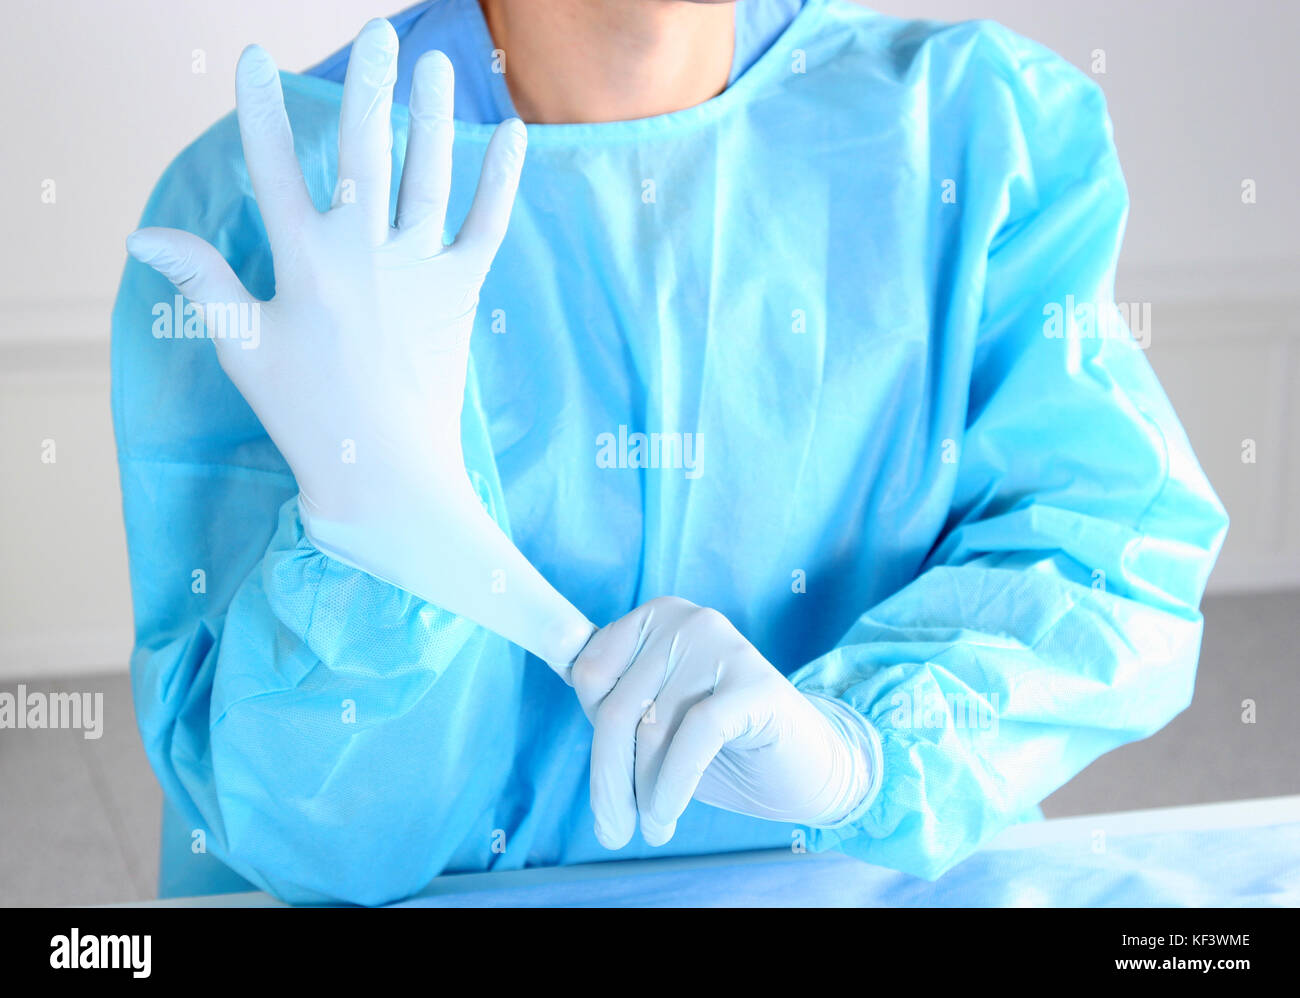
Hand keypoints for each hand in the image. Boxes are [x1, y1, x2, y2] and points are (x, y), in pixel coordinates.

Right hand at [126, 20, 592, 668]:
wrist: (387, 474)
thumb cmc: (307, 415)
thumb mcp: (243, 347)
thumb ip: (203, 282)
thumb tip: (144, 236)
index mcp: (304, 260)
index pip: (272, 165)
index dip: (260, 108)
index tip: (254, 56)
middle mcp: (364, 250)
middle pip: (365, 147)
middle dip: (369, 83)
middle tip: (378, 34)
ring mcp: (420, 267)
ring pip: (429, 170)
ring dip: (434, 112)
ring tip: (438, 62)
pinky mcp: (462, 289)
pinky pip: (488, 220)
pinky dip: (503, 177)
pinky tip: (514, 131)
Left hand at [571, 597, 876, 847]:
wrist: (805, 764)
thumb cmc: (718, 743)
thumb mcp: (653, 713)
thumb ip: (608, 687)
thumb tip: (548, 647)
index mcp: (653, 617)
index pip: (589, 674)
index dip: (597, 734)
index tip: (611, 780)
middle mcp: (685, 619)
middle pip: (617, 707)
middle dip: (610, 778)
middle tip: (613, 831)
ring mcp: (722, 645)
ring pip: (651, 728)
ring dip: (645, 791)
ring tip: (654, 825)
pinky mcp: (755, 681)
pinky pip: (692, 737)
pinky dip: (673, 784)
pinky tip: (668, 813)